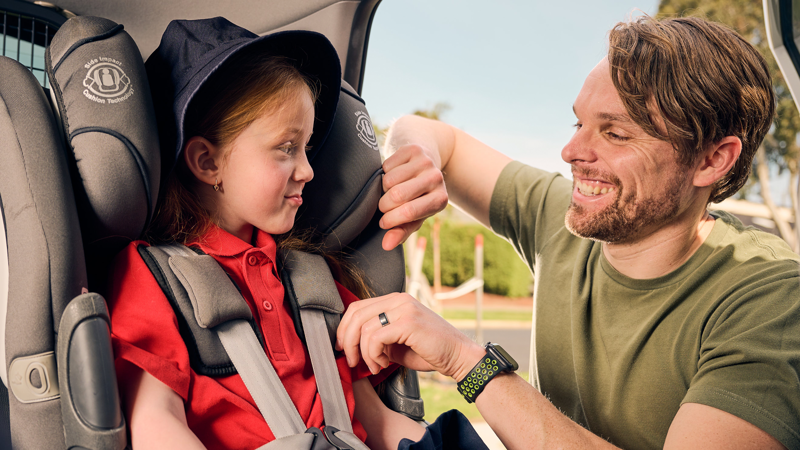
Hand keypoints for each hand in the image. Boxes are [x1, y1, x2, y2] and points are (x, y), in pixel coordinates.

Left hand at [336, 293, 482, 380]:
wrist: (458, 356)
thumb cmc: (429, 350)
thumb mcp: (396, 340)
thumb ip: (376, 336)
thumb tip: (351, 344)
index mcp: (395, 300)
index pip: (358, 307)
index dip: (344, 328)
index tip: (343, 347)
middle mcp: (399, 299)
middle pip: (356, 314)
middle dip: (347, 341)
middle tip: (351, 360)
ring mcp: (404, 308)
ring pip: (364, 328)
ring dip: (364, 353)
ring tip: (375, 365)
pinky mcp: (408, 322)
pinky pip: (375, 338)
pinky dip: (373, 355)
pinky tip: (383, 364)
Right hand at [379, 144, 447, 250]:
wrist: (426, 161)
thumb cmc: (418, 196)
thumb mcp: (414, 216)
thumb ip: (402, 232)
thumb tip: (386, 245)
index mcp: (440, 200)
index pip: (409, 212)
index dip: (390, 220)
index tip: (384, 223)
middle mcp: (436, 179)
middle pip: (397, 195)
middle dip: (384, 205)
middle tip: (385, 207)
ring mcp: (425, 162)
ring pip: (388, 180)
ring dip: (382, 189)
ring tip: (390, 190)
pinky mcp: (413, 150)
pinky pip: (386, 165)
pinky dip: (384, 173)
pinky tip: (394, 174)